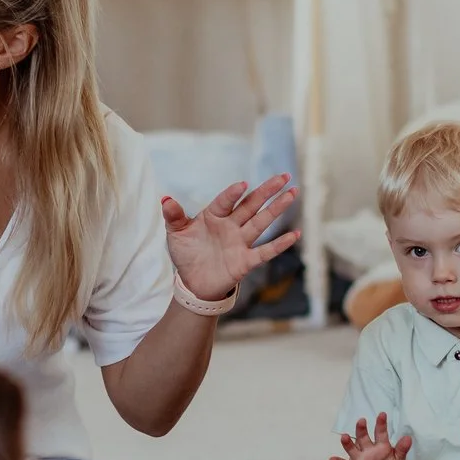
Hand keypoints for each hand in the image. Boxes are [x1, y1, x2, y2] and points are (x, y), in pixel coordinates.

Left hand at [161, 174, 300, 304]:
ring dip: (277, 209)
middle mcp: (231, 226)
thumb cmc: (186, 253)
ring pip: (262, 222)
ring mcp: (240, 242)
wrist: (193, 283)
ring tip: (293, 193)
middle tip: (284, 176)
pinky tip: (295, 235)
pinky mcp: (246, 261)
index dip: (233, 194)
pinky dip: (280, 244)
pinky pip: (265, 251)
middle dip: (267, 190)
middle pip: (252, 205)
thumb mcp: (175, 234)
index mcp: (214, 216)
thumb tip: (165, 199)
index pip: (226, 201)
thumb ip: (174, 216)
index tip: (243, 185)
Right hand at [331, 413, 411, 459]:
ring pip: (352, 449)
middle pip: (363, 438)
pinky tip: (332, 459)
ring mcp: (359, 459)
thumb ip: (402, 449)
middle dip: (361, 430)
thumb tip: (409, 437)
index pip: (381, 433)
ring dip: (347, 443)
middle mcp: (367, 450)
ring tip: (344, 437)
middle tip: (361, 421)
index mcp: (380, 447)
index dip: (381, 424)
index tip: (382, 414)